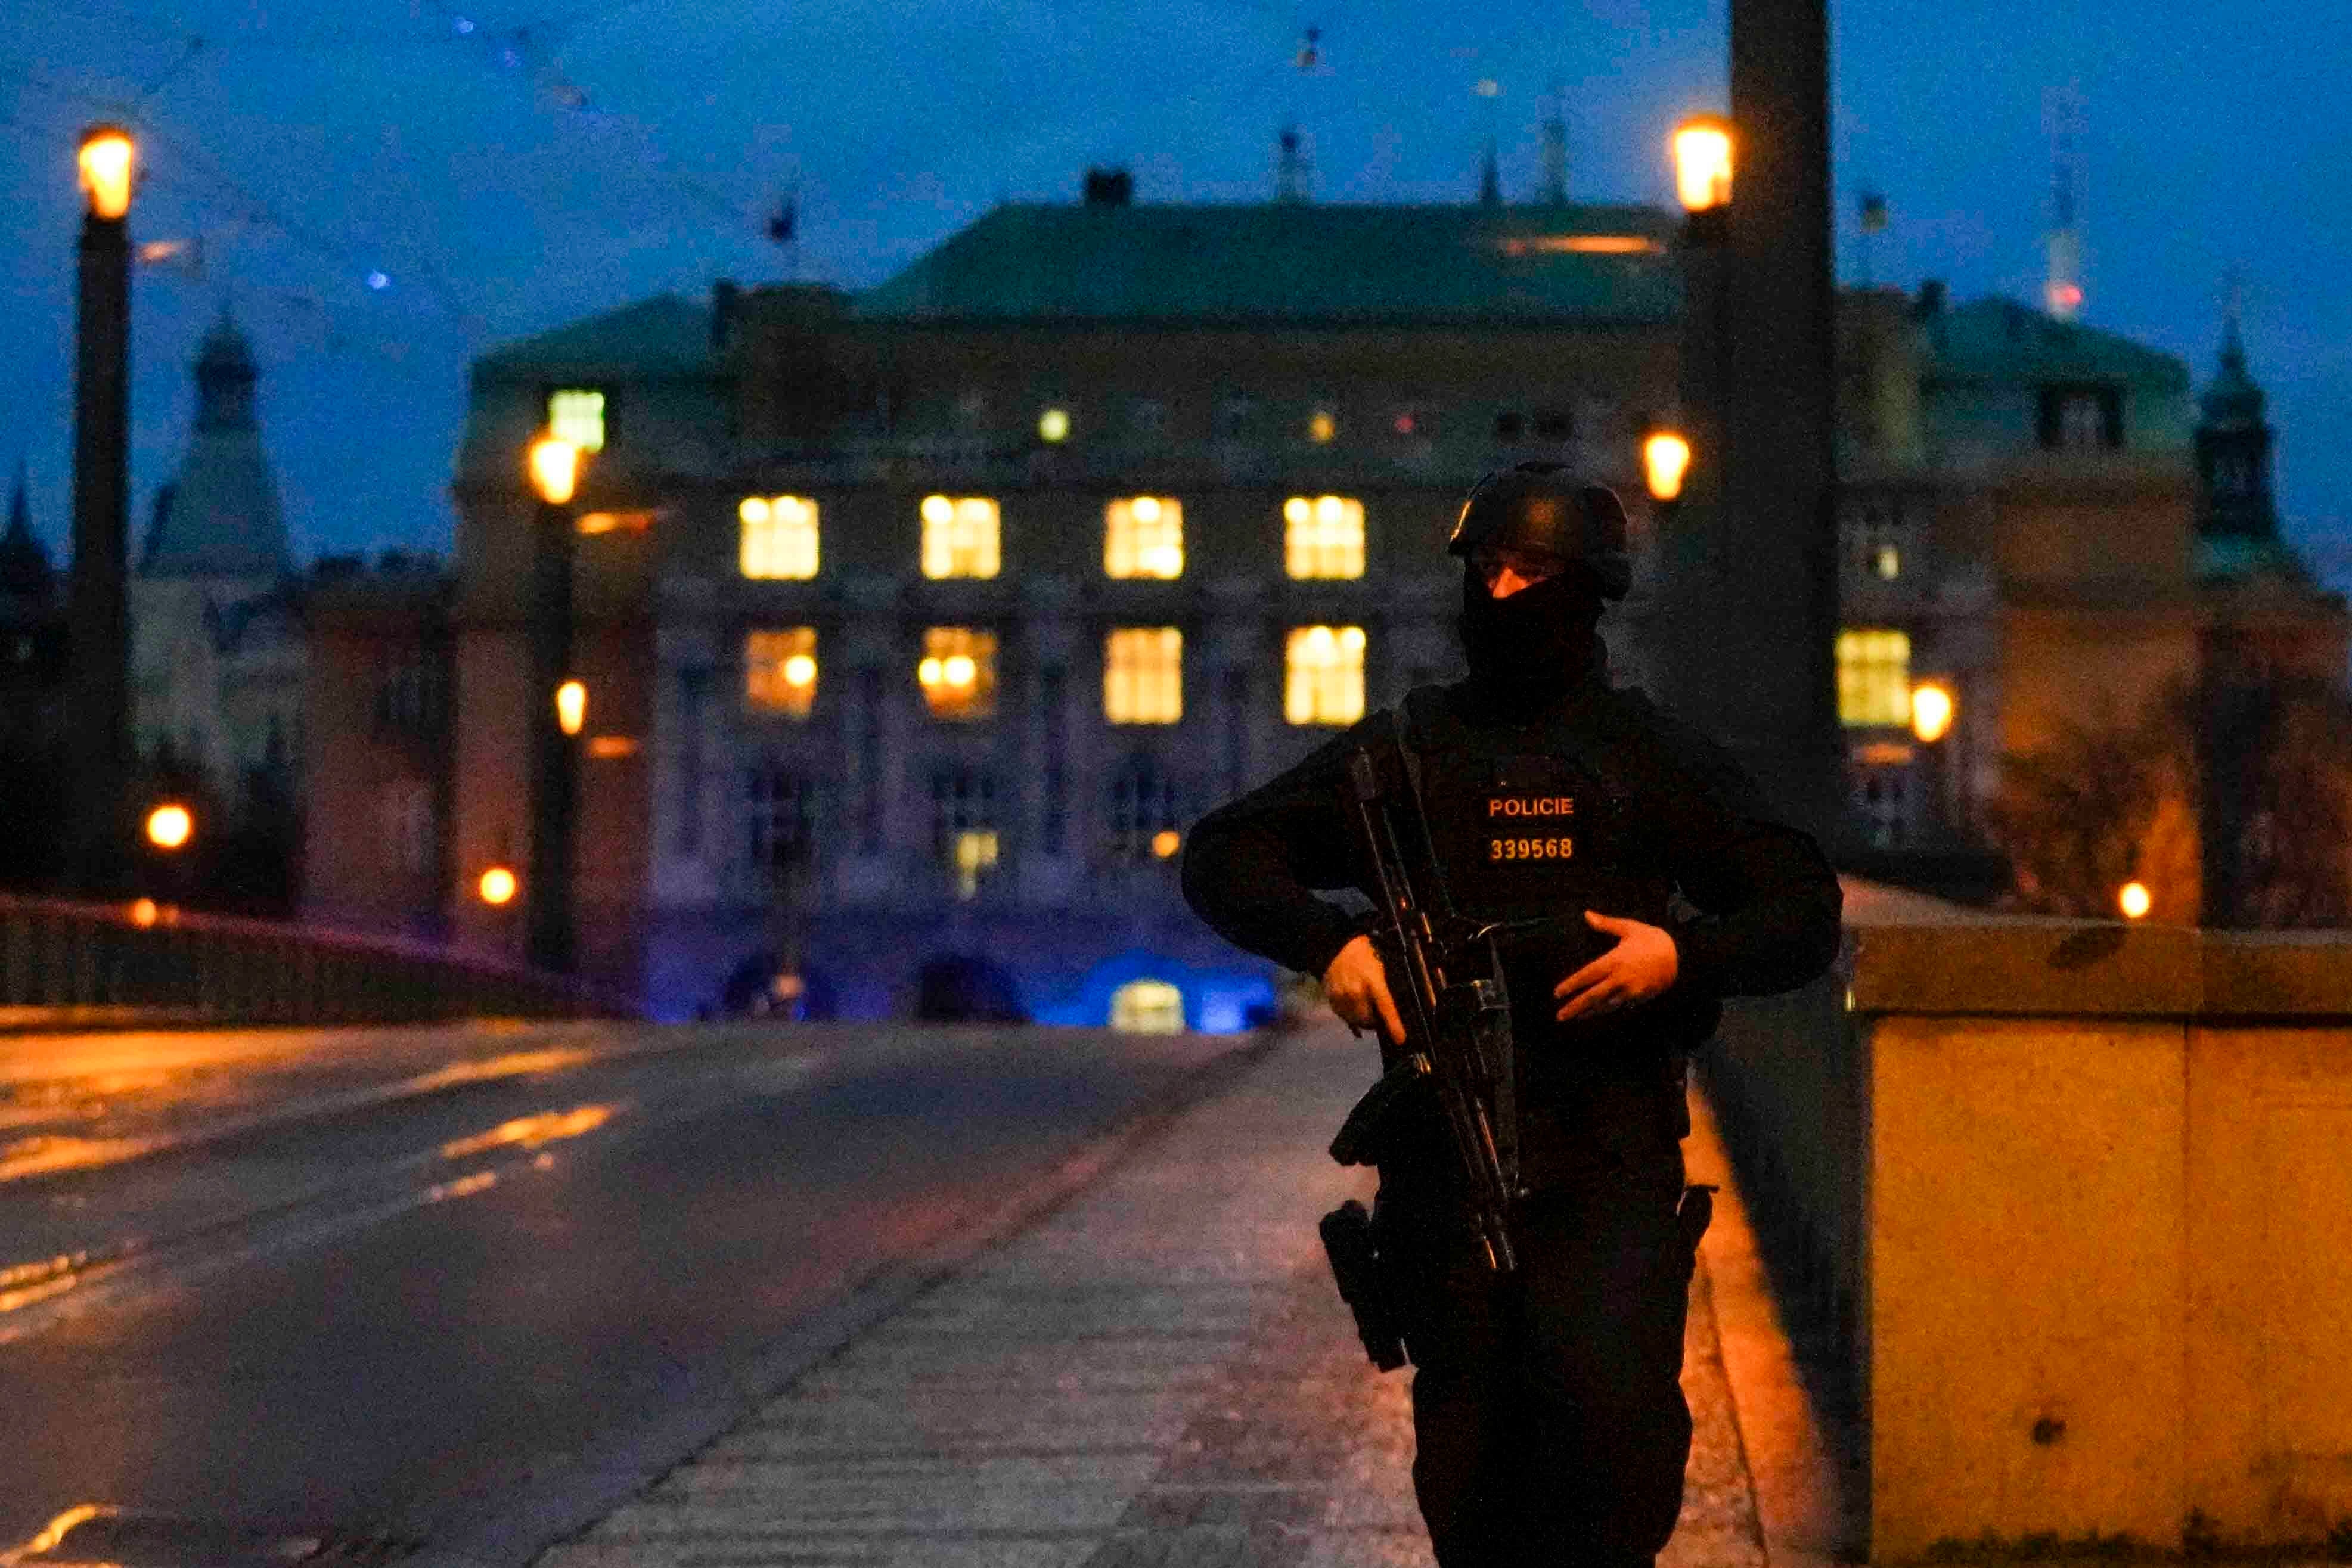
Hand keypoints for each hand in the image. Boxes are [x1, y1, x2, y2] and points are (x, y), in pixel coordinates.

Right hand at [1322, 934, 1406, 1043]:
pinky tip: (1355, 1008)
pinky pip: (1345, 1017)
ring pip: (1356, 1021)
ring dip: (1364, 1021)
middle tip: (1379, 1018)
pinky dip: (1352, 1016)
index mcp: (1373, 981)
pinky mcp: (1332, 1000)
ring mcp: (1342, 997)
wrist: (1336, 947)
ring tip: (1367, 1012)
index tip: (1400, 1039)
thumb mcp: (1380, 966)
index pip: (1386, 1007)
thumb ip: (1386, 986)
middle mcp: (1356, 992)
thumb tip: (1396, 1006)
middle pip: (1369, 1020)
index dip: (1394, 1025)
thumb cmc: (1363, 954)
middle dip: (1376, 1022)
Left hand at [1553, 910, 1679, 1024]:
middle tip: (1560, 1016)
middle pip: (1593, 996)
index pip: (1588, 975)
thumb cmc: (1651, 939)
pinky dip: (1606, 1011)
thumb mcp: (1629, 927)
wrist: (1680, 956)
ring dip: (1589, 1013)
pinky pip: (1619, 1007)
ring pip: (1605, 1006)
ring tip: (1574, 1018)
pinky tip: (1595, 1014)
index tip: (1557, 993)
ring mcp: (1631, 991)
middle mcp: (1620, 979)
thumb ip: (1606, 924)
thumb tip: (1587, 914)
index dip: (1572, 985)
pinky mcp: (1639, 998)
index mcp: (1615, 961)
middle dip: (1575, 1007)